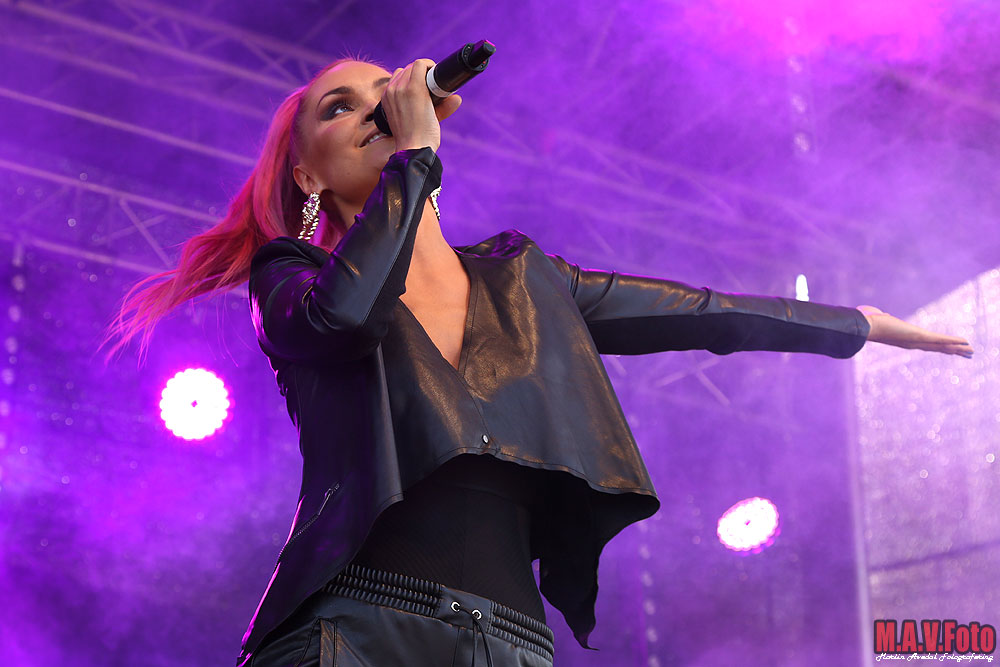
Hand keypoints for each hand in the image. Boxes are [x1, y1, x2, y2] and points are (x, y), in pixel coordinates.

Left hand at [381, 58, 462, 152]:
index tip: (435, 72)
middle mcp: (399, 88)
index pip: (420, 64)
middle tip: (429, 80)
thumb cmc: (426, 134)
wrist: (411, 149)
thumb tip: (456, 98)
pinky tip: (407, 92)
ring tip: (417, 85)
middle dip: (420, 70)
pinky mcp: (385, 101)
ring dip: (409, 75)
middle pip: (410, 67)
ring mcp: (390, 94)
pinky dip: (399, 83)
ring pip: (399, 72)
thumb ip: (447, 104)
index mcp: (413, 88)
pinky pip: (392, 83)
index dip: (429, 65)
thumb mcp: (438, 117)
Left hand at [857, 305, 973, 357]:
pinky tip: (964, 343)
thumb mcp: (879, 318)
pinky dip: (953, 341)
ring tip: (971, 351)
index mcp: (905, 340)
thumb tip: (880, 314)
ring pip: (941, 346)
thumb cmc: (868, 322)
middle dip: (952, 350)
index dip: (939, 347)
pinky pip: (939, 339)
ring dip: (957, 348)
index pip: (926, 345)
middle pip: (937, 348)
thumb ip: (882, 317)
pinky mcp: (919, 336)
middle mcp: (912, 343)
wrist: (865, 327)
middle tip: (967, 354)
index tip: (949, 350)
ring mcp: (916, 341)